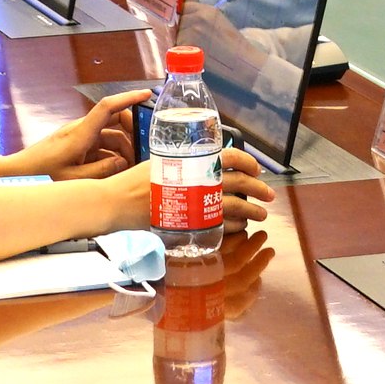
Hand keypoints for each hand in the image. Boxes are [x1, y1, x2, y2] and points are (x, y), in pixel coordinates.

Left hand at [10, 88, 146, 178]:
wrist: (21, 172)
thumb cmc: (42, 174)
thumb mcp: (73, 178)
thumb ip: (101, 170)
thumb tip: (123, 162)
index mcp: (81, 133)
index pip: (107, 107)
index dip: (128, 97)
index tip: (147, 93)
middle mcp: (82, 130)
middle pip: (115, 120)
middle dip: (133, 132)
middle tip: (145, 149)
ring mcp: (81, 137)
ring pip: (111, 135)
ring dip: (124, 148)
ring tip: (132, 167)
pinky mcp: (79, 145)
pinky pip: (103, 145)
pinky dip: (113, 155)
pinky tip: (118, 170)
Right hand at [95, 144, 274, 238]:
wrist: (116, 201)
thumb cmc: (133, 180)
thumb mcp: (161, 162)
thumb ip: (184, 164)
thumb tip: (205, 165)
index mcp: (192, 159)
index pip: (230, 155)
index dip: (248, 162)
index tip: (256, 170)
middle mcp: (197, 179)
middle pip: (239, 182)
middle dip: (259, 189)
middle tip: (269, 195)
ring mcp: (194, 202)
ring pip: (235, 206)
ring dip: (252, 210)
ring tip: (261, 215)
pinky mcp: (190, 222)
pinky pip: (221, 224)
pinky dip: (236, 226)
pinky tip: (241, 227)